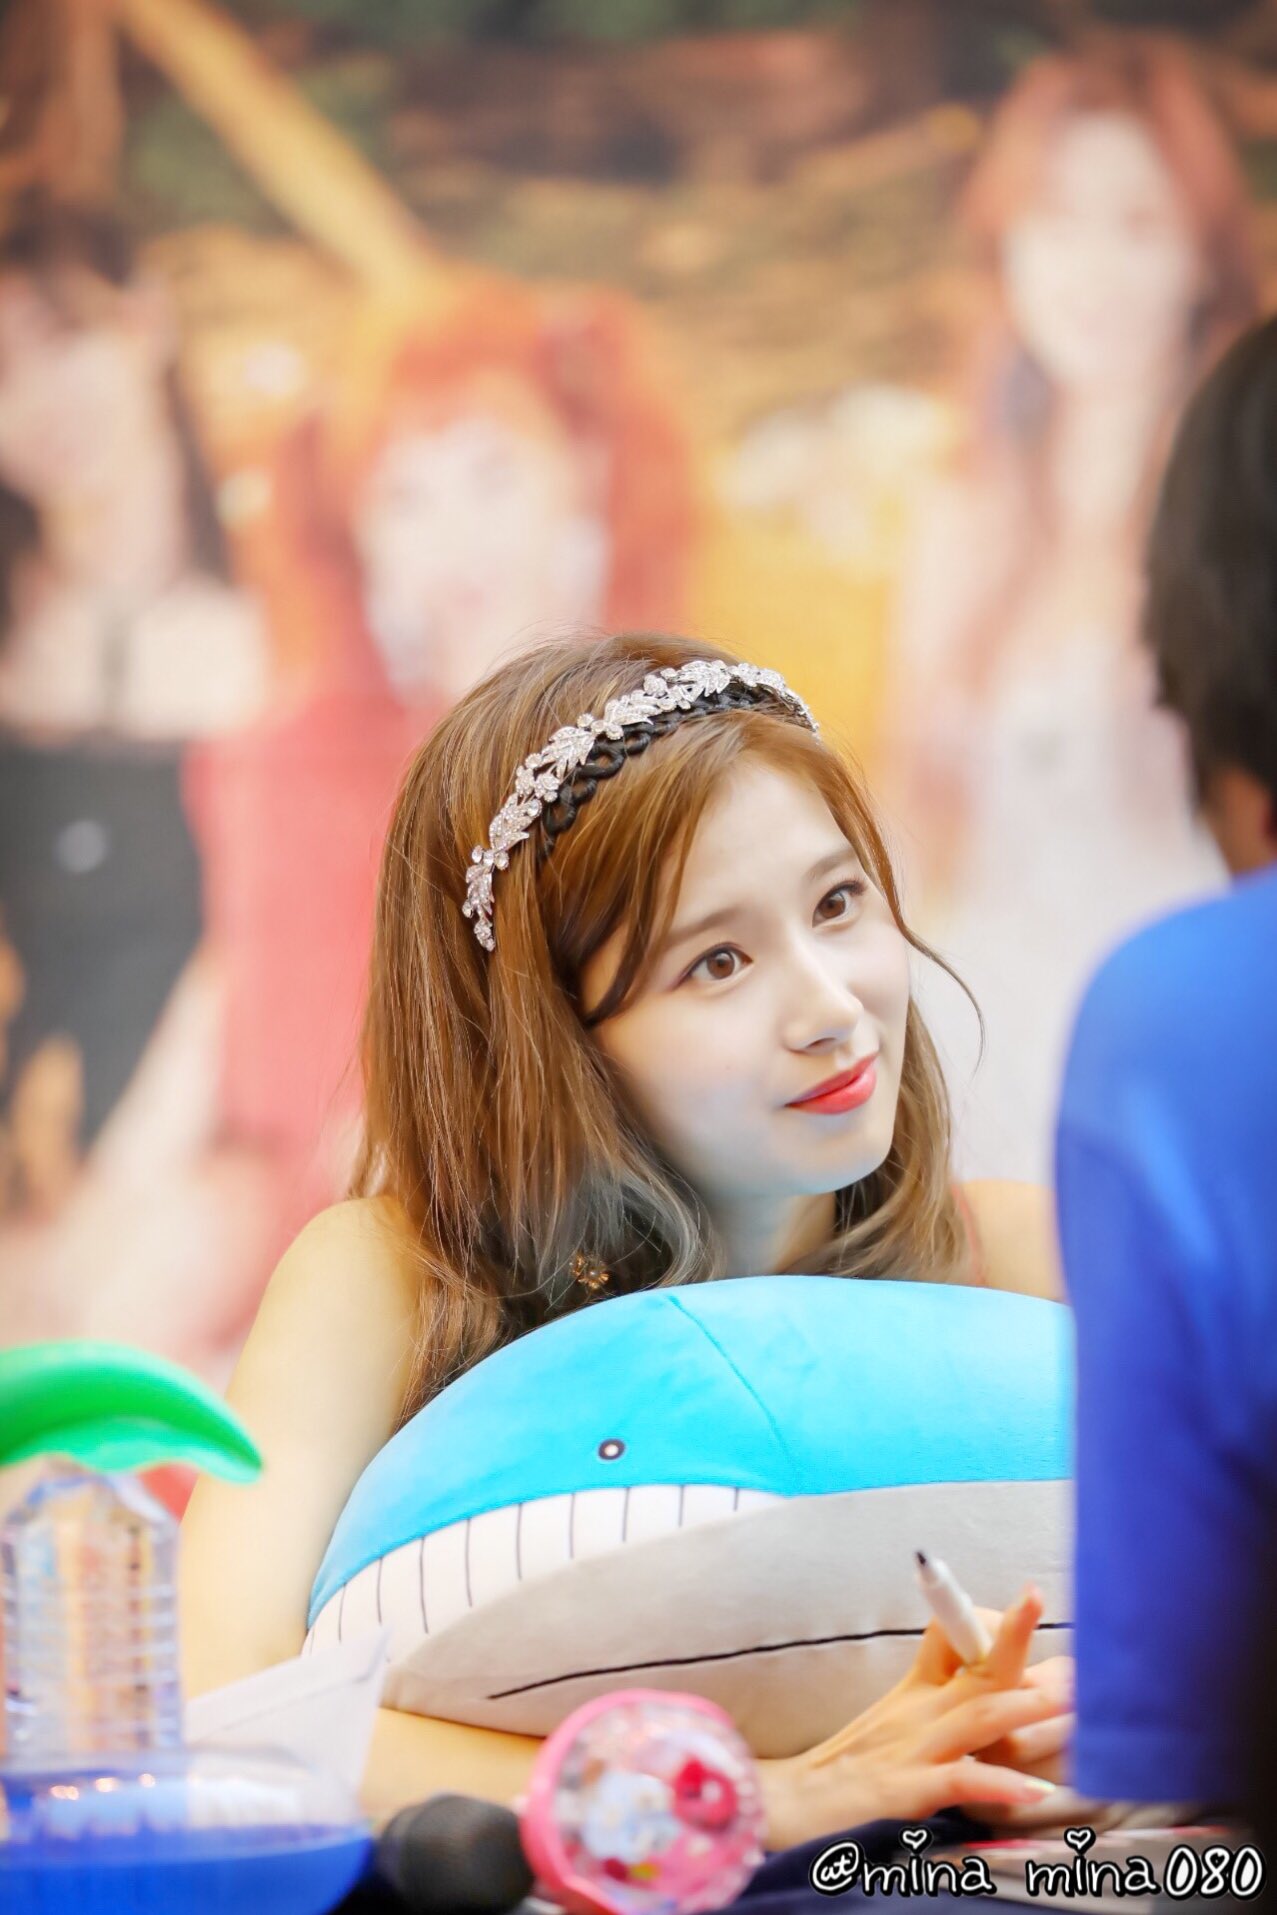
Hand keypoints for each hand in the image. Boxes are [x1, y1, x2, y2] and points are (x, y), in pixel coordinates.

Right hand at [757, 1584, 1065, 1850]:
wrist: (785, 1805)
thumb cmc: (847, 1770)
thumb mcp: (895, 1724)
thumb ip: (940, 1701)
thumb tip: (1001, 1693)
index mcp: (918, 1694)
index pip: (956, 1643)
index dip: (996, 1622)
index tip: (1033, 1596)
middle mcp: (918, 1713)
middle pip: (974, 1668)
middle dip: (1015, 1639)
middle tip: (1059, 1625)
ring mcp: (911, 1750)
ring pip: (974, 1718)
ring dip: (1022, 1705)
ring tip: (1068, 1698)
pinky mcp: (902, 1792)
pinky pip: (956, 1780)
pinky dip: (996, 1783)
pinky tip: (1035, 1791)